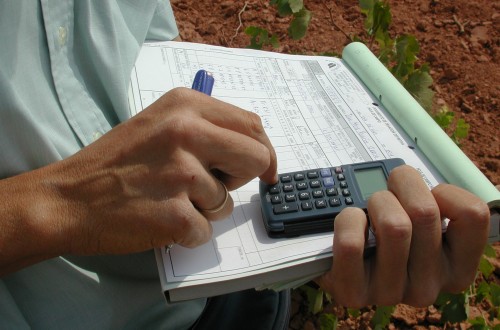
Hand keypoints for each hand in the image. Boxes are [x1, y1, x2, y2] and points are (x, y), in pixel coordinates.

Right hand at [1, 88, 276, 273]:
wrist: (68, 198)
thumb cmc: (116, 163)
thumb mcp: (160, 123)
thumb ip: (206, 127)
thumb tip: (255, 148)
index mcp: (186, 105)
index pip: (252, 125)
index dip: (264, 152)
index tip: (265, 171)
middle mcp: (187, 131)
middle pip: (257, 159)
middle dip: (238, 179)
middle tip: (207, 185)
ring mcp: (182, 173)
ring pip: (228, 202)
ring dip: (204, 209)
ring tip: (166, 199)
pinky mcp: (176, 214)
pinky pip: (206, 231)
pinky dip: (186, 233)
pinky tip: (157, 219)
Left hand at [316, 165, 489, 306]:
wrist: (344, 265)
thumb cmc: (387, 236)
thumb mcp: (419, 221)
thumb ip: (428, 202)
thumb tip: (406, 177)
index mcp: (456, 269)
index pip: (474, 214)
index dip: (445, 192)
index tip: (427, 198)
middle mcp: (429, 287)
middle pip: (424, 212)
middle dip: (400, 186)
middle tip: (390, 196)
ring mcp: (391, 293)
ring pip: (393, 225)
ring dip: (375, 203)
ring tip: (370, 213)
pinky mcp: (354, 293)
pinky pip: (352, 243)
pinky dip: (348, 220)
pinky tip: (353, 226)